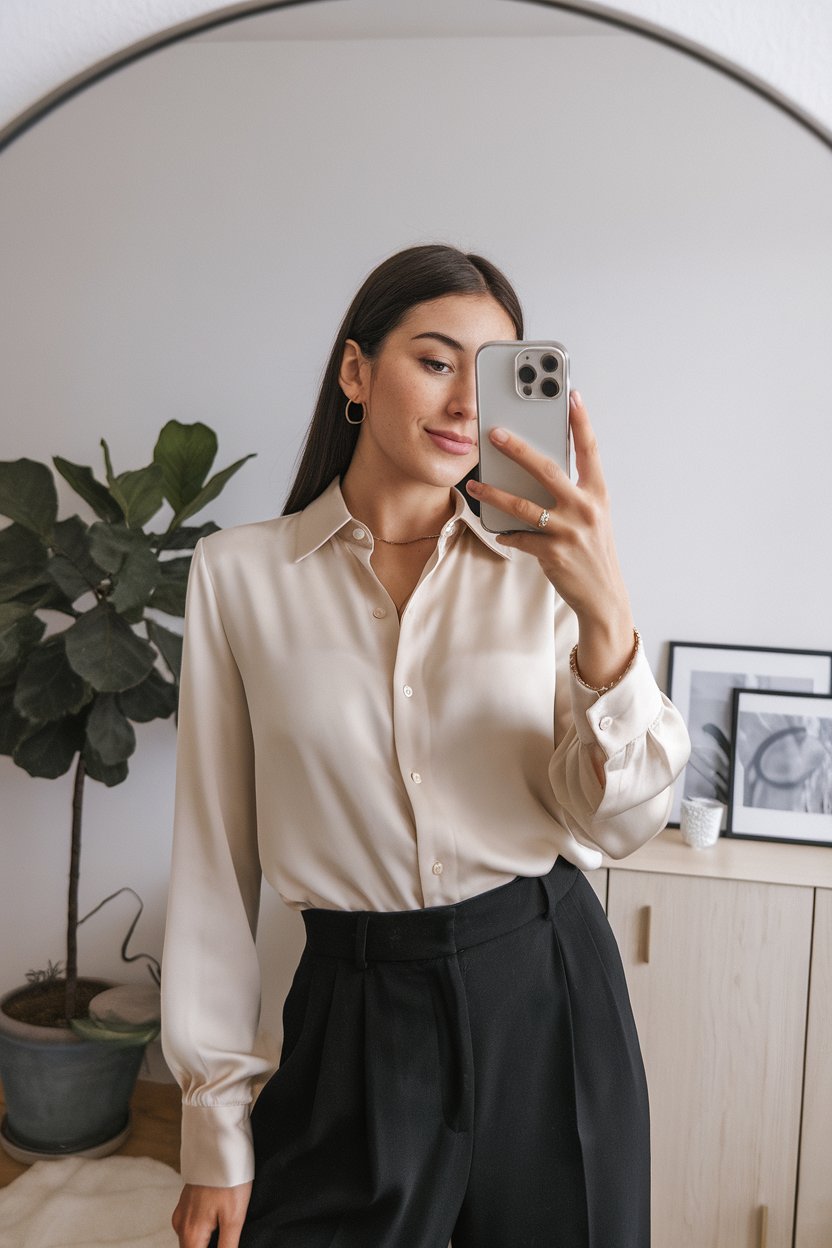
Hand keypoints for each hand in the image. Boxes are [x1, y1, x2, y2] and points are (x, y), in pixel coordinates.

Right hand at [171, 1181, 251, 1247]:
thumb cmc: (228, 1179)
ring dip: (204, 1242)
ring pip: (190, 1240)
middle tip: (227, 1239)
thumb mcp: (234, 1218)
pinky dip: (202, 1231)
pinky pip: (191, 1225)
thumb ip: (227, 1246)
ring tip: (224, 1231)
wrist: (220, 1149)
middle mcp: (181, 1224)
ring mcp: (182, 1212)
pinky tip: (218, 1222)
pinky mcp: (186, 1203)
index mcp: (191, 1232)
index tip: (225, 1244)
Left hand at [467, 390, 634, 687]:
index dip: (580, 421)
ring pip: (524, 505)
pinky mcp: (553, 552)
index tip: (570, 394)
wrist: (603, 596)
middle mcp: (586, 508)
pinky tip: (498, 532)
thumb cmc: (593, 552)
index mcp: (598, 494)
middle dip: (518, 449)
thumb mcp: (593, 517)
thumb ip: (573, 493)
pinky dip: (506, 534)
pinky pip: (520, 538)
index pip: (590, 450)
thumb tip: (539, 470)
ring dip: (494, 493)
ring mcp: (569, 531)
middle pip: (547, 470)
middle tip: (495, 433)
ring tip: (475, 485)